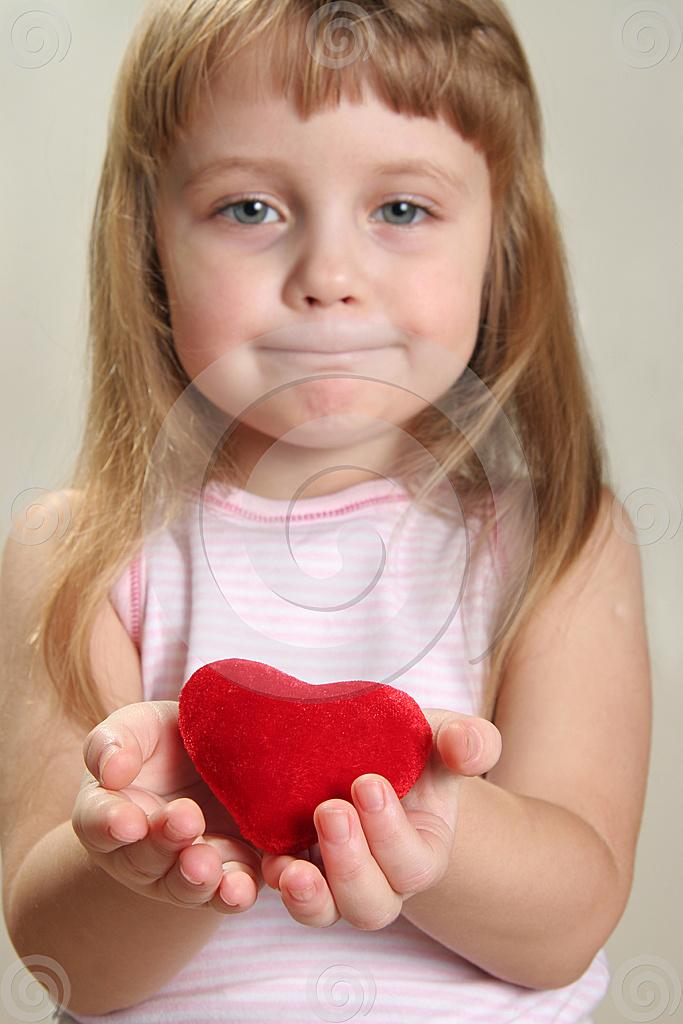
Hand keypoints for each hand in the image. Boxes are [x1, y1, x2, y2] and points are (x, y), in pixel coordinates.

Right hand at [73, 700, 264, 913]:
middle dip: (165, 842)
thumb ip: (115, 742)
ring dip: (195, 878)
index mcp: (109, 810)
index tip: (128, 821)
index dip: (110, 823)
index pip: (97, 821)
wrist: (216, 755)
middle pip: (145, 857)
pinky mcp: (226, 874)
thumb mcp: (137, 727)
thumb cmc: (163, 741)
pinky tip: (239, 889)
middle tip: (186, 819)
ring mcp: (182, 868)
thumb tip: (112, 770)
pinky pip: (227, 893)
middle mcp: (140, 851)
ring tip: (207, 863)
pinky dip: (233, 894)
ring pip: (184, 884)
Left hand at [260, 709, 501, 928]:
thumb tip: (467, 748)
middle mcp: (381, 879)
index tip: (367, 782)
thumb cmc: (413, 747)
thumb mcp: (444, 736)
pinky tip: (266, 859)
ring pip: (326, 912)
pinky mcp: (295, 865)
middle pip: (371, 905)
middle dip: (350, 864)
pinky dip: (272, 881)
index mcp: (423, 852)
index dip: (390, 832)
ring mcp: (334, 879)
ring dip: (309, 896)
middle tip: (330, 811)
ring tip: (290, 868)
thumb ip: (469, 741)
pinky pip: (285, 891)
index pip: (412, 864)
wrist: (372, 749)